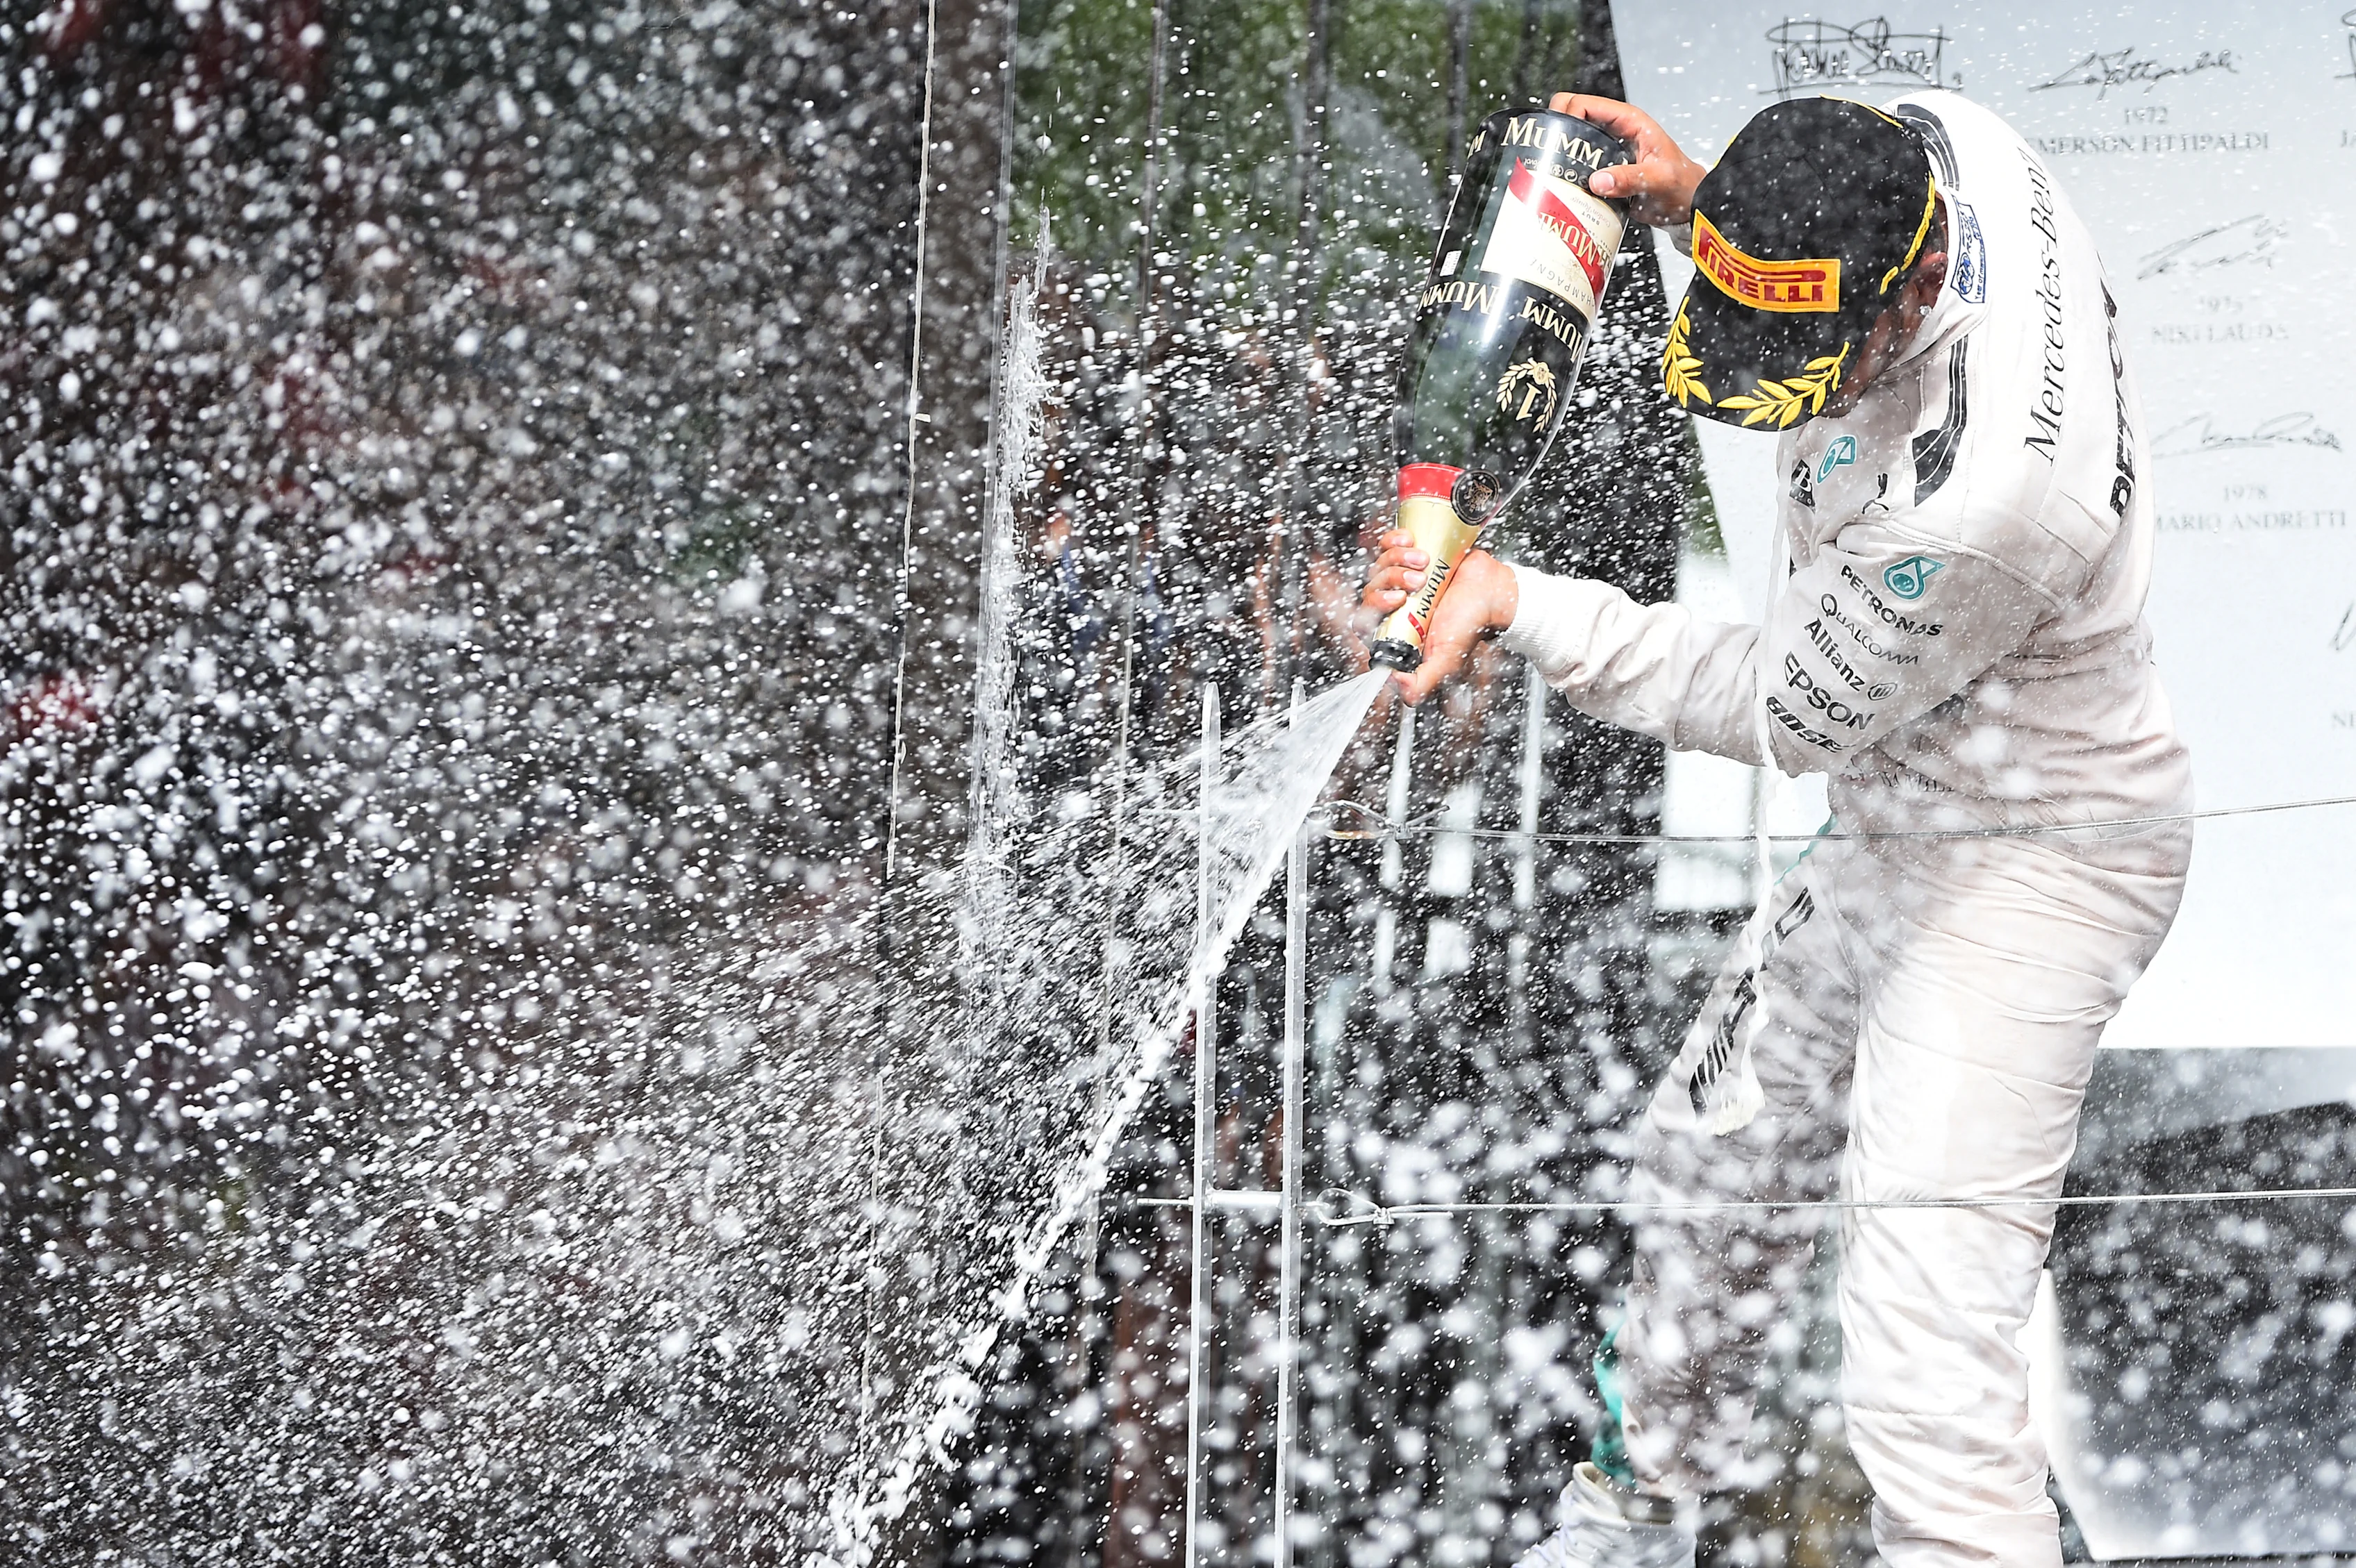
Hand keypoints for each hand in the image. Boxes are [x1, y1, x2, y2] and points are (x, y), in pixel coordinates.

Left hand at [1360, 533, 1519, 704]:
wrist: (1493, 590)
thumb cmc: (1471, 625)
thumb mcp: (1445, 662)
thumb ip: (1419, 685)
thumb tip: (1390, 682)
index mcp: (1394, 633)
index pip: (1362, 622)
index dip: (1372, 608)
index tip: (1397, 602)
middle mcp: (1393, 608)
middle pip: (1369, 590)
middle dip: (1391, 580)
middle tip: (1419, 581)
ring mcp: (1399, 580)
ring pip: (1377, 566)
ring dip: (1397, 560)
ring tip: (1425, 563)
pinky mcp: (1408, 556)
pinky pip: (1385, 545)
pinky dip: (1394, 540)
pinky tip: (1411, 541)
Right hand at [1549, 93, 1706, 229]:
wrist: (1689, 206)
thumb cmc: (1683, 186)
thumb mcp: (1660, 180)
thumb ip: (1630, 179)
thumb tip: (1598, 181)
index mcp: (1629, 122)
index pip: (1587, 104)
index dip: (1567, 114)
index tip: (1557, 138)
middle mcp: (1615, 133)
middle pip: (1572, 120)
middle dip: (1557, 134)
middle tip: (1548, 155)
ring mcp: (1608, 152)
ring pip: (1572, 145)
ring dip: (1560, 157)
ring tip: (1550, 172)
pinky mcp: (1604, 172)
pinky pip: (1579, 168)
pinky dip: (1568, 176)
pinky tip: (1563, 187)